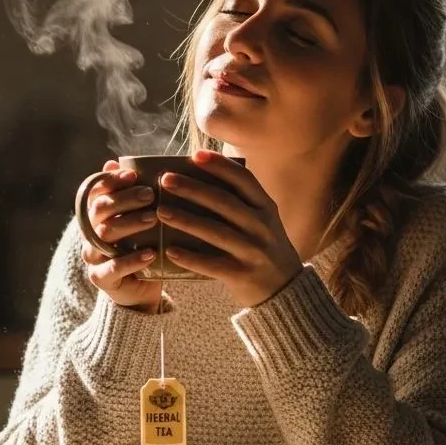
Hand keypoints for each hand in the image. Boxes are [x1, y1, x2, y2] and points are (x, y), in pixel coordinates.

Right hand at [81, 161, 162, 310]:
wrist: (142, 288)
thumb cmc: (143, 245)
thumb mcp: (142, 219)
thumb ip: (133, 194)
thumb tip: (115, 161)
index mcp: (97, 214)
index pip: (96, 191)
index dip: (111, 180)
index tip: (133, 174)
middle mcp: (90, 232)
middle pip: (101, 209)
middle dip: (125, 199)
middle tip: (150, 195)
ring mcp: (93, 255)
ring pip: (105, 234)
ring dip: (130, 224)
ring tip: (153, 218)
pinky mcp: (101, 278)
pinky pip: (113, 267)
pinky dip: (132, 259)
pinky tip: (151, 253)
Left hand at [156, 150, 303, 307]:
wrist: (285, 289)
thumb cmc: (263, 248)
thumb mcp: (262, 221)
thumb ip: (241, 202)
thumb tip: (199, 179)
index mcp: (266, 208)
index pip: (243, 180)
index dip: (220, 166)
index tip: (195, 156)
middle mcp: (262, 226)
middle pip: (224, 202)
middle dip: (193, 189)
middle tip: (165, 180)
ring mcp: (254, 251)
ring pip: (216, 232)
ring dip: (186, 220)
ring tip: (160, 211)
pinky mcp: (243, 274)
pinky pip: (212, 264)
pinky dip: (190, 257)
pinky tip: (170, 250)